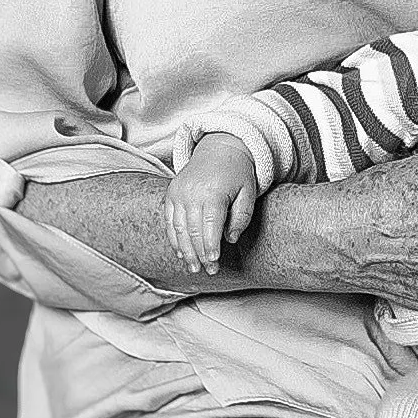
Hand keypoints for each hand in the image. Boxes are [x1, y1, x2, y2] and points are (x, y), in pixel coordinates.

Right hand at [165, 133, 259, 275]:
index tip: (214, 263)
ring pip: (178, 228)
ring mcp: (178, 192)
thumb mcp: (249, 192)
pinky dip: (173, 238)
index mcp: (213, 192)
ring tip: (193, 267)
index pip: (210, 226)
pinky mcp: (170, 193)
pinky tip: (180, 252)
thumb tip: (230, 240)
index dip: (210, 247)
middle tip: (207, 271)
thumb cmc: (238, 172)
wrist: (220, 147)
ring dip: (185, 251)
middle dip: (199, 254)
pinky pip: (169, 220)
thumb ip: (242, 217)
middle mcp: (192, 192)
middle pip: (192, 231)